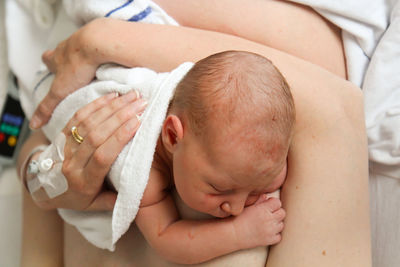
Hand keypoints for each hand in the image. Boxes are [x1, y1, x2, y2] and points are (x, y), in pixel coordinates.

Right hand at [30, 21, 103, 128]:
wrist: (98, 44)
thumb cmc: (77, 64)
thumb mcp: (59, 91)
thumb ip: (48, 106)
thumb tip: (35, 123)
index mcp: (57, 56)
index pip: (47, 59)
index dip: (50, 66)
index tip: (54, 73)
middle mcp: (70, 46)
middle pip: (66, 52)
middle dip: (71, 63)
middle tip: (78, 74)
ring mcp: (86, 40)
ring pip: (85, 50)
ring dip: (90, 60)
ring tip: (96, 73)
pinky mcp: (102, 40)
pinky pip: (103, 50)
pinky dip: (105, 58)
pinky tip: (111, 67)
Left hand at [35, 91, 146, 210]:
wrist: (46, 188)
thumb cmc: (77, 197)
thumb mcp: (93, 205)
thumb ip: (112, 200)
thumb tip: (133, 192)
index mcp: (83, 181)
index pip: (102, 156)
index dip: (120, 137)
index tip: (138, 123)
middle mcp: (72, 162)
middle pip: (96, 134)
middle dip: (121, 116)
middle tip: (141, 104)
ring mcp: (66, 146)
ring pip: (88, 122)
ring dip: (112, 107)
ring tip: (132, 96)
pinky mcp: (63, 134)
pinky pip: (78, 116)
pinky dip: (96, 104)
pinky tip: (112, 96)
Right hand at [233, 196, 284, 247]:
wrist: (232, 234)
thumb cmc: (237, 218)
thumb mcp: (247, 206)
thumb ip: (258, 200)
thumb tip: (266, 197)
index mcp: (263, 209)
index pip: (277, 202)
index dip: (273, 203)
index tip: (267, 205)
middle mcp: (268, 220)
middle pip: (282, 213)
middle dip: (276, 212)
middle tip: (268, 214)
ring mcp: (270, 231)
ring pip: (281, 224)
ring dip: (276, 223)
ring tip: (267, 223)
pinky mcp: (269, 240)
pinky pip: (279, 236)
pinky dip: (275, 234)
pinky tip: (267, 232)